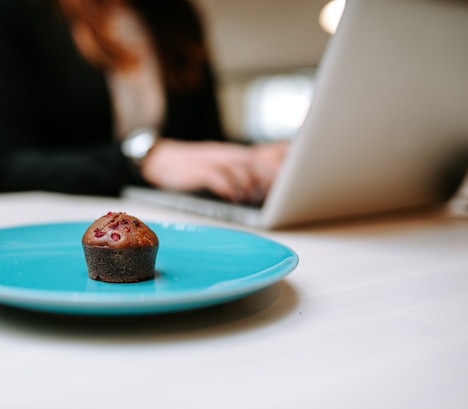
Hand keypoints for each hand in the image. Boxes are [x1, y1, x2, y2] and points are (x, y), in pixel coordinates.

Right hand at [140, 139, 287, 204]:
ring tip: (259, 197)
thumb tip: (276, 179)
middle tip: (285, 190)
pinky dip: (228, 187)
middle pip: (259, 161)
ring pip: (241, 168)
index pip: (270, 151)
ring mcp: (214, 161)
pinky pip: (217, 177)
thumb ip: (249, 168)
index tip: (307, 168)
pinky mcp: (198, 171)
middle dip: (274, 174)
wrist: (161, 160)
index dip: (289, 159)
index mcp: (239, 154)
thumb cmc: (195, 166)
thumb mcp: (224, 162)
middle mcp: (230, 155)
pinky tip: (234, 197)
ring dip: (253, 183)